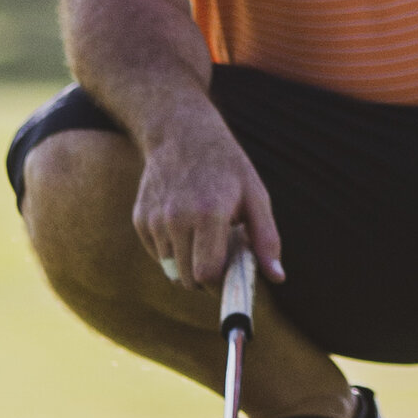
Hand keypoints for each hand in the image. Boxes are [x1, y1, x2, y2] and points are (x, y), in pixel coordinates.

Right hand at [131, 105, 282, 293]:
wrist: (180, 132)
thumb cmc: (225, 165)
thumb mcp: (255, 194)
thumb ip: (266, 238)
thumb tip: (277, 277)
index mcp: (208, 214)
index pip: (207, 274)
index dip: (221, 285)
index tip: (232, 280)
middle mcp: (176, 219)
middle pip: (187, 279)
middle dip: (206, 279)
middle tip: (221, 259)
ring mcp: (154, 220)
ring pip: (171, 269)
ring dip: (189, 264)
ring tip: (203, 236)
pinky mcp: (140, 220)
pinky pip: (158, 254)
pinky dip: (172, 250)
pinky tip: (184, 227)